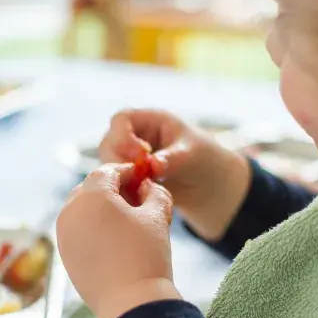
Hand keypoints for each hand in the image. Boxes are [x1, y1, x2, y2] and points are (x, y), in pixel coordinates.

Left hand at [56, 164, 180, 317]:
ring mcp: (64, 234)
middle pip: (89, 188)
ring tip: (125, 220)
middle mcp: (70, 212)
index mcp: (91, 196)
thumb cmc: (145, 256)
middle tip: (134, 197)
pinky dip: (91, 226)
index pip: (106, 172)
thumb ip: (154, 193)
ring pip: (80, 208)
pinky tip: (113, 238)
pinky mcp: (64, 254)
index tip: (140, 177)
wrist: (131, 303)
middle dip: (111, 188)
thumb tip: (147, 187)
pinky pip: (76, 229)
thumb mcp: (157, 217)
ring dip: (100, 207)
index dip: (126, 171)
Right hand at [99, 109, 251, 241]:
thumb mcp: (191, 154)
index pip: (121, 119)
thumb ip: (171, 158)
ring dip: (120, 178)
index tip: (140, 154)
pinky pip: (116, 182)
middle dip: (119, 160)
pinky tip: (141, 198)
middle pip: (109, 143)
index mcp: (150, 120)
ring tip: (144, 188)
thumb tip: (153, 166)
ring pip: (109, 165)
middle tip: (139, 177)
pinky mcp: (130, 178)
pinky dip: (125, 190)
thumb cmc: (203, 158)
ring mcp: (129, 158)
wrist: (209, 183)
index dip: (123, 135)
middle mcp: (135, 136)